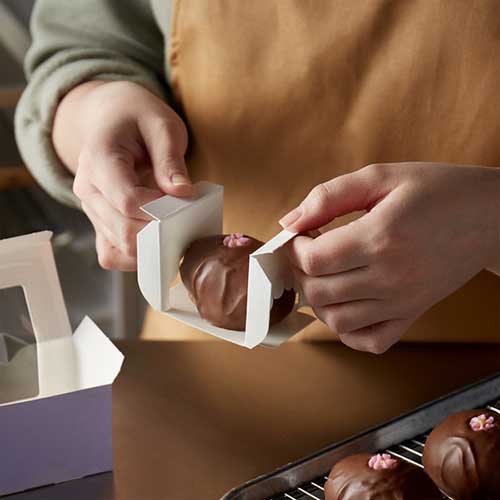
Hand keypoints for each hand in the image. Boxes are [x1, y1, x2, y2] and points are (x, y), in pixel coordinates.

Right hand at [53, 80, 191, 270]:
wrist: (111, 118)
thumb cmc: (138, 118)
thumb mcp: (162, 126)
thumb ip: (170, 160)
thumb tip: (181, 193)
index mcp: (99, 159)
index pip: (128, 201)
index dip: (160, 211)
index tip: (182, 201)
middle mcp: (88, 189)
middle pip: (124, 231)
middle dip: (161, 232)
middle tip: (186, 218)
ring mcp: (91, 210)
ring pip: (120, 247)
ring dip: (153, 245)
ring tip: (174, 226)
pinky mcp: (99, 223)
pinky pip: (111, 254)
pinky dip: (137, 255)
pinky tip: (158, 241)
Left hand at [280, 163, 499, 352]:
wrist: (492, 216)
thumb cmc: (438, 190)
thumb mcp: (382, 177)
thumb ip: (329, 196)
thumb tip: (288, 222)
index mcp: (381, 237)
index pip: (314, 259)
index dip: (294, 247)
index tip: (299, 234)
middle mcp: (391, 276)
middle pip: (318, 292)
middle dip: (299, 272)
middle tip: (307, 252)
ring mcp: (402, 301)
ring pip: (337, 322)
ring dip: (318, 300)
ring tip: (324, 275)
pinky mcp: (412, 314)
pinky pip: (369, 341)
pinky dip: (347, 330)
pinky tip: (346, 303)